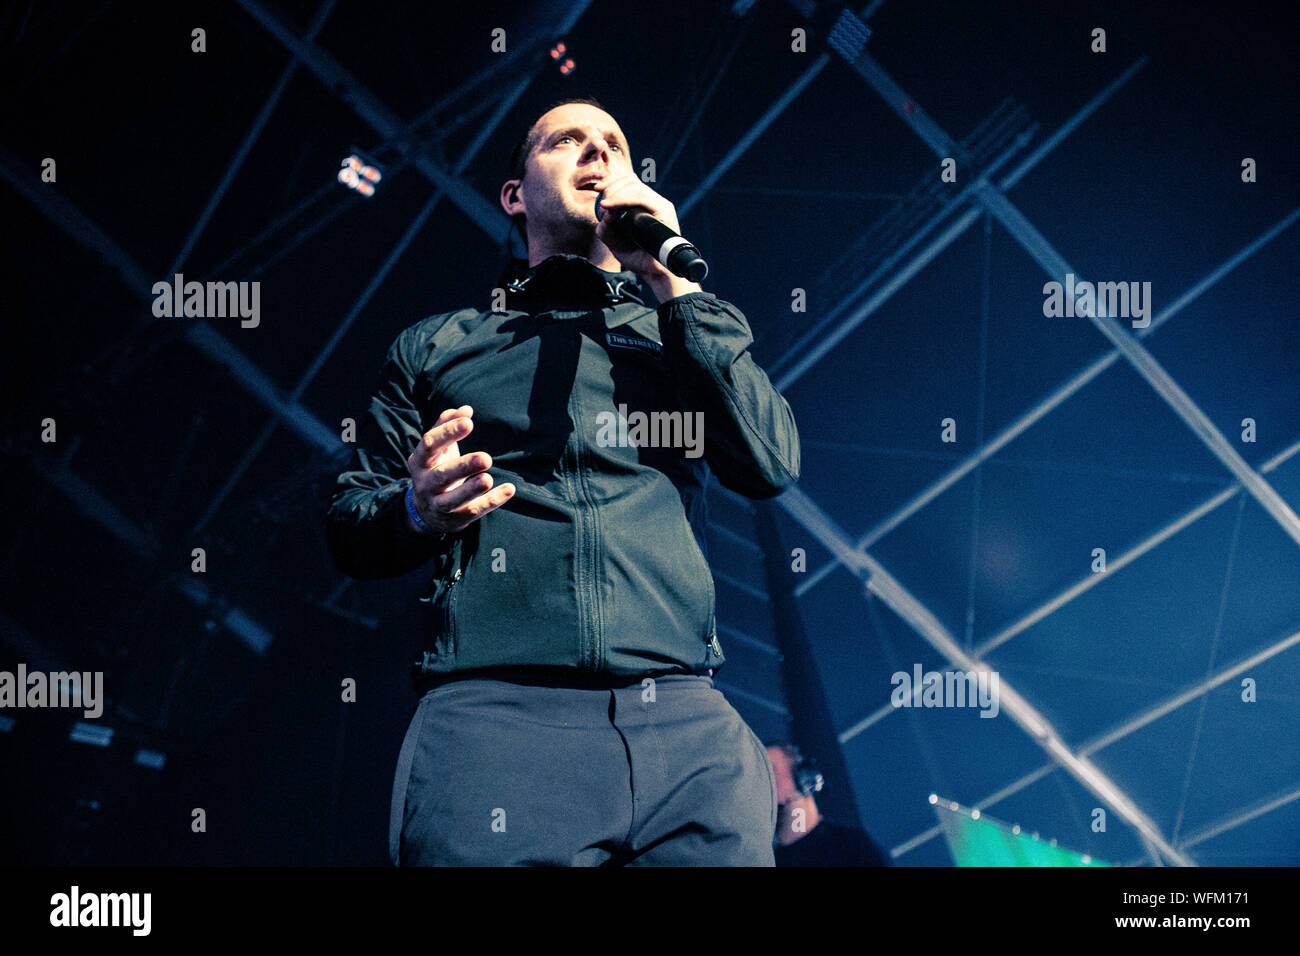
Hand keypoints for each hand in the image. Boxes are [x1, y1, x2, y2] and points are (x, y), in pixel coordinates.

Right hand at [405, 405, 514, 533]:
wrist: (426, 511)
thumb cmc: (436, 468)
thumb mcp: (437, 448)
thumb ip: (447, 425)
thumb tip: (466, 409)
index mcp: (419, 461)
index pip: (429, 445)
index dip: (447, 433)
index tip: (469, 423)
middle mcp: (424, 484)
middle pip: (442, 475)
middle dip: (463, 466)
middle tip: (486, 458)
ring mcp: (438, 504)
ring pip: (453, 500)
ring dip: (471, 490)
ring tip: (488, 478)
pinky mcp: (455, 519)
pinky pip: (474, 511)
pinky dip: (492, 501)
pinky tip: (509, 489)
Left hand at [592, 172, 692, 283]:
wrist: (655, 273)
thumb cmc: (638, 258)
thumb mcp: (614, 243)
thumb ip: (605, 228)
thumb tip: (605, 212)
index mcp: (644, 205)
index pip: (629, 181)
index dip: (611, 181)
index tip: (596, 189)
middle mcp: (654, 202)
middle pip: (631, 179)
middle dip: (611, 185)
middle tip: (600, 198)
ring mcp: (660, 205)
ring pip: (634, 187)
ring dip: (615, 193)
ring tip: (605, 206)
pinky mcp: (664, 211)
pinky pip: (640, 198)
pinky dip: (622, 200)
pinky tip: (610, 207)